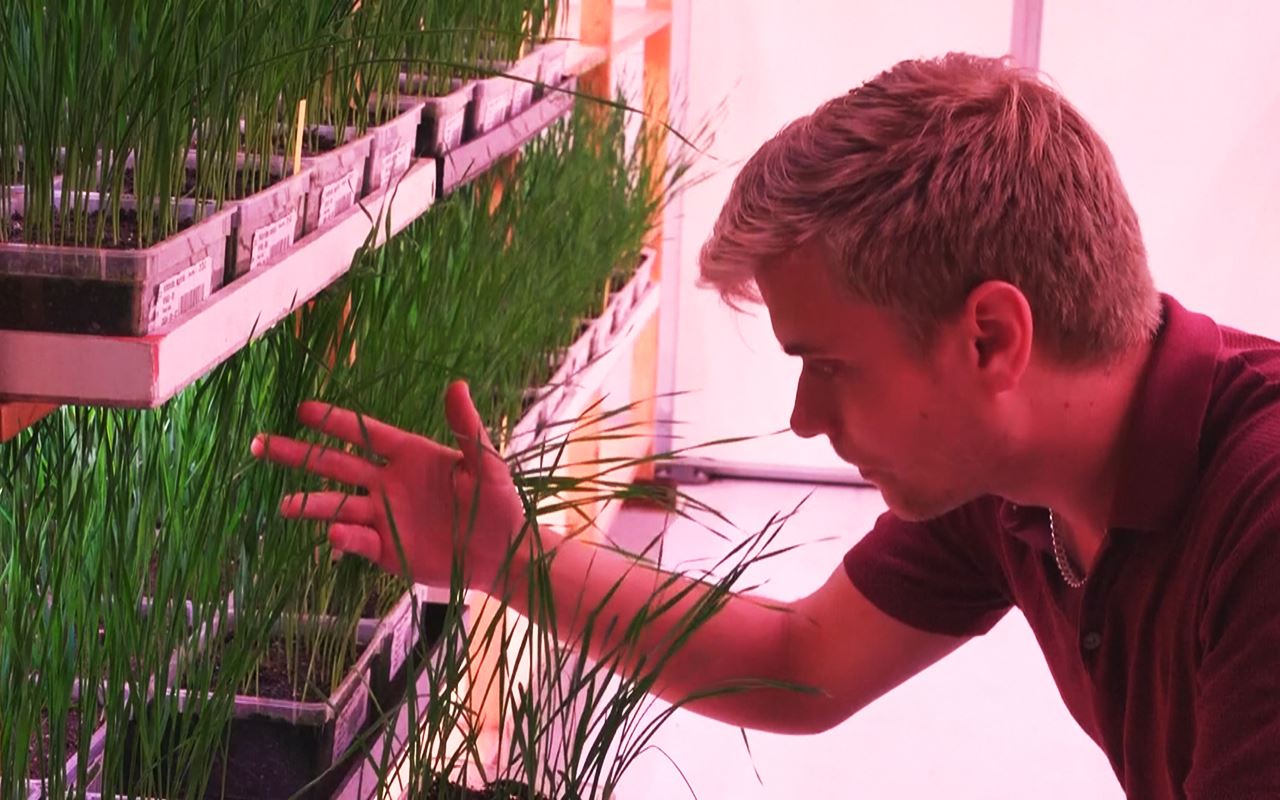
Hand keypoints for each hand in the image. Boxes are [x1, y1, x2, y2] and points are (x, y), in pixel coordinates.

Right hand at [250, 381, 527, 590]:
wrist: (505, 554)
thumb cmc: (498, 502)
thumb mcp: (484, 462)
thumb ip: (466, 427)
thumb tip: (457, 384)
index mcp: (410, 455)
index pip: (363, 434)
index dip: (334, 422)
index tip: (301, 409)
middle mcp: (389, 483)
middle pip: (336, 465)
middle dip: (300, 454)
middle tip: (262, 444)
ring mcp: (385, 517)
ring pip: (338, 505)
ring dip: (312, 504)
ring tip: (285, 505)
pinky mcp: (388, 549)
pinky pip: (359, 541)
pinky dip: (346, 538)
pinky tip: (335, 534)